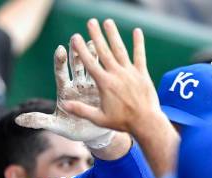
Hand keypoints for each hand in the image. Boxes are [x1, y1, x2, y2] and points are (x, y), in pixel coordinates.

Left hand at [16, 42, 114, 148]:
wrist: (93, 134)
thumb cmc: (72, 128)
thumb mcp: (55, 125)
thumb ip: (38, 120)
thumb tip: (17, 120)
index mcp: (65, 91)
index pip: (61, 74)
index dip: (60, 62)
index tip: (60, 50)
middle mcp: (77, 85)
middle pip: (76, 65)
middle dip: (76, 52)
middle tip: (76, 38)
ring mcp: (91, 85)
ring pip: (92, 66)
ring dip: (93, 53)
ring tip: (94, 40)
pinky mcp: (104, 88)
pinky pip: (105, 73)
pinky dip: (108, 64)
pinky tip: (111, 53)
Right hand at [63, 19, 161, 133]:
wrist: (146, 122)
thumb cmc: (121, 122)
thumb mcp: (98, 118)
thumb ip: (81, 110)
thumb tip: (64, 105)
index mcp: (104, 84)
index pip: (90, 63)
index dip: (81, 49)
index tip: (75, 37)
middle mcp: (116, 75)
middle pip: (104, 51)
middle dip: (96, 35)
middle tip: (90, 22)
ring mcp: (130, 72)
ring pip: (120, 50)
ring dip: (113, 35)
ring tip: (107, 21)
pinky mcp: (142, 73)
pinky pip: (140, 55)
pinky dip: (138, 43)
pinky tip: (137, 31)